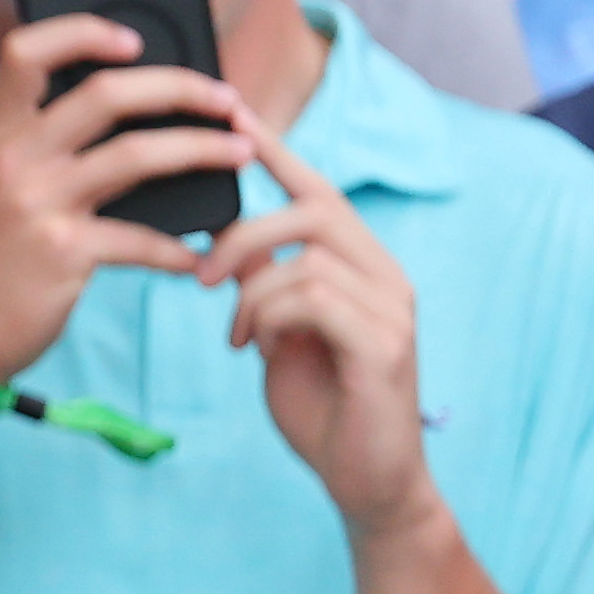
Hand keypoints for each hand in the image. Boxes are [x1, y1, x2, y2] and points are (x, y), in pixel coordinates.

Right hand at [0, 11, 229, 388]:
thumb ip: (41, 154)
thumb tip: (129, 126)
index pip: (27, 53)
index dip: (83, 33)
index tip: (133, 40)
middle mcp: (12, 160)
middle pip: (107, 93)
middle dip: (181, 88)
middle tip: (226, 99)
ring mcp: (37, 203)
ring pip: (138, 154)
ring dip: (203, 149)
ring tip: (241, 152)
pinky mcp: (62, 252)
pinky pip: (142, 238)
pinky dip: (179, 248)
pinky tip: (197, 257)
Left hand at [196, 109, 433, 537]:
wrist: (366, 482)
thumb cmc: (324, 407)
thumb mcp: (279, 335)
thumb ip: (264, 287)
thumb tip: (227, 248)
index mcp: (361, 265)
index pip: (318, 189)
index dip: (274, 150)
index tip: (228, 111)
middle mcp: (386, 274)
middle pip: (314, 208)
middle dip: (244, 232)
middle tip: (201, 275)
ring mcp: (392, 307)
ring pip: (305, 256)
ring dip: (251, 291)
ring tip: (237, 334)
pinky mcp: (384, 345)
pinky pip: (313, 298)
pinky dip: (269, 317)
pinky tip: (257, 350)